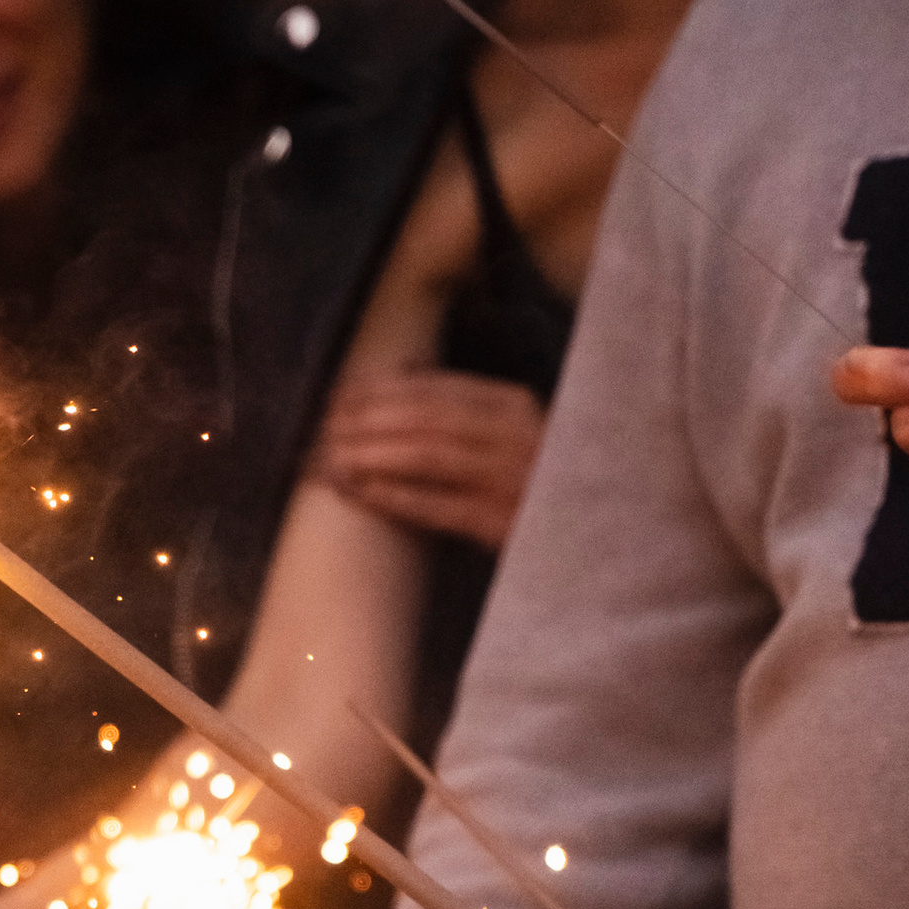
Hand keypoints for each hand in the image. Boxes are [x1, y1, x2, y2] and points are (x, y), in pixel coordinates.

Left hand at [310, 369, 545, 549]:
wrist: (586, 533)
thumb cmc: (534, 480)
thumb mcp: (510, 432)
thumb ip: (463, 409)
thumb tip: (398, 375)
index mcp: (513, 404)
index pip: (433, 388)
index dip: (378, 390)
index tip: (336, 396)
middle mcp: (516, 434)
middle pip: (424, 418)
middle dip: (365, 421)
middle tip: (321, 430)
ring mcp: (511, 479)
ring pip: (428, 456)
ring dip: (372, 455)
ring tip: (331, 459)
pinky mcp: (503, 524)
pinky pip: (439, 505)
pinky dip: (396, 496)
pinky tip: (362, 493)